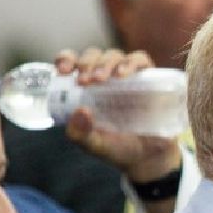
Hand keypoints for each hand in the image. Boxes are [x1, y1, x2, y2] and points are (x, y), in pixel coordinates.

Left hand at [54, 47, 180, 183]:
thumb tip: (80, 111)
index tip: (63, 71)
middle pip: (93, 56)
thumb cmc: (118, 149)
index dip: (66, 59)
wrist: (149, 157)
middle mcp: (106, 78)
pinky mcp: (149, 78)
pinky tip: (123, 74)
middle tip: (84, 81)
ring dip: (105, 63)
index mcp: (86, 89)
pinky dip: (131, 63)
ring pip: (114, 55)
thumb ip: (81, 134)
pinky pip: (140, 60)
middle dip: (86, 63)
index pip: (73, 63)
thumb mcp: (94, 145)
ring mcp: (128, 77)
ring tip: (101, 79)